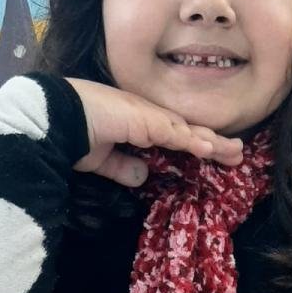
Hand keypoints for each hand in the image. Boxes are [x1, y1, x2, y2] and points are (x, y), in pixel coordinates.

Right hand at [66, 78, 243, 187]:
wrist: (54, 120)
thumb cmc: (72, 135)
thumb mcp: (102, 159)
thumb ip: (123, 167)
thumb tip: (142, 177)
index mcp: (138, 123)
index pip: (174, 134)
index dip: (196, 143)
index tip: (215, 154)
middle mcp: (147, 115)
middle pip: (188, 129)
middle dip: (214, 142)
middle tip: (237, 153)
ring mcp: (147, 115)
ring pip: (188, 130)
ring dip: (213, 142)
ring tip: (235, 153)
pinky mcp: (144, 120)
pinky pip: (174, 133)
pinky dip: (194, 141)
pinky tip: (212, 150)